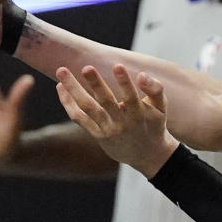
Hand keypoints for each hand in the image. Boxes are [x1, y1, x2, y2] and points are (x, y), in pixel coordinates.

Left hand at [56, 63, 178, 177]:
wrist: (146, 155)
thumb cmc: (153, 124)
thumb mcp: (161, 109)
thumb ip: (155, 89)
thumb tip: (141, 74)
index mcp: (139, 116)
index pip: (131, 98)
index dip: (125, 83)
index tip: (117, 65)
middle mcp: (121, 124)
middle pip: (106, 102)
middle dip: (96, 84)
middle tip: (86, 67)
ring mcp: (107, 130)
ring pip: (87, 108)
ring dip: (73, 89)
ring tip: (61, 71)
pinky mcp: (96, 134)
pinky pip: (79, 118)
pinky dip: (68, 103)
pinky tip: (60, 87)